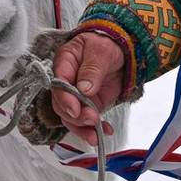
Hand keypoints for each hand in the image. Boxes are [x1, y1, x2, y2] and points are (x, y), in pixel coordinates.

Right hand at [49, 30, 129, 144]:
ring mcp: (77, 96)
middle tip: (92, 119)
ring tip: (95, 136)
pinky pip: (86, 121)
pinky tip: (105, 131)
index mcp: (64, 63)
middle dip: (76, 116)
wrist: (121, 50)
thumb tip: (84, 89)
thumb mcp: (101, 52)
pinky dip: (95, 129)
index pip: (58, 84)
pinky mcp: (89, 105)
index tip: (75, 110)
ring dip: (82, 128)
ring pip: (71, 117)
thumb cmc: (106, 44)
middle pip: (62, 105)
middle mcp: (66, 82)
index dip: (65, 99)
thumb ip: (92, 70)